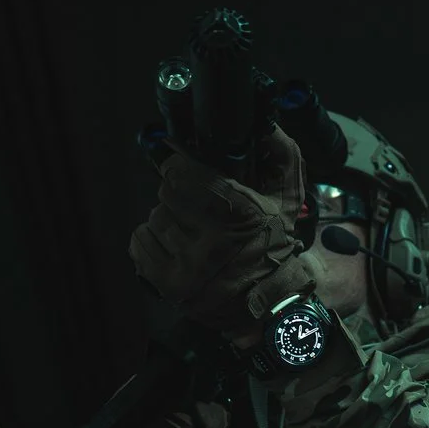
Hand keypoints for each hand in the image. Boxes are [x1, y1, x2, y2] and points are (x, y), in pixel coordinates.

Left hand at [127, 126, 319, 339]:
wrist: (271, 302)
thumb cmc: (274, 243)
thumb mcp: (289, 196)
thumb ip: (281, 152)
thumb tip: (264, 124)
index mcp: (240, 214)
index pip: (181, 173)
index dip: (179, 165)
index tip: (182, 166)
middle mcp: (212, 242)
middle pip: (166, 194)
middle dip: (179, 195)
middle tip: (196, 206)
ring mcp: (188, 267)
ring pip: (154, 218)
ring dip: (168, 219)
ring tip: (190, 230)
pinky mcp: (170, 287)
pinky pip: (139, 244)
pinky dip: (152, 241)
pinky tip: (174, 246)